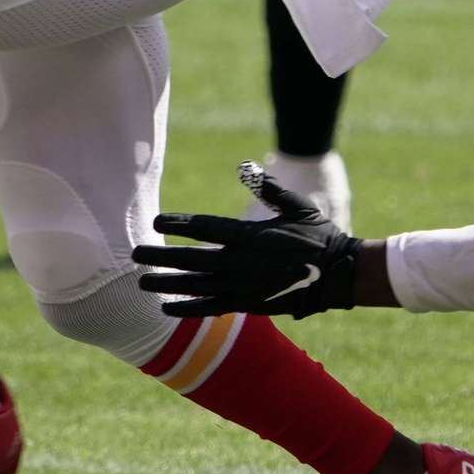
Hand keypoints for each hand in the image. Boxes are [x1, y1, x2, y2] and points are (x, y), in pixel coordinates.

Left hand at [136, 162, 362, 318]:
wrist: (338, 275)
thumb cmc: (319, 236)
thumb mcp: (297, 206)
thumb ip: (270, 188)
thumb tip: (247, 166)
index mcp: (251, 235)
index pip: (206, 228)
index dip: (179, 224)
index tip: (156, 222)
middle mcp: (242, 262)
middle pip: (193, 259)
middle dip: (162, 256)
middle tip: (135, 253)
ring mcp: (244, 286)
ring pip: (197, 285)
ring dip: (167, 283)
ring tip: (141, 282)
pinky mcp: (248, 304)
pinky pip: (212, 307)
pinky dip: (188, 308)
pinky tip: (167, 307)